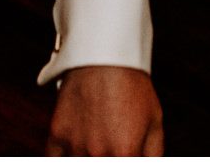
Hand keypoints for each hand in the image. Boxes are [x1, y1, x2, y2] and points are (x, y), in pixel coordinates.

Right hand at [47, 66, 163, 155]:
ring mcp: (75, 146)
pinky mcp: (56, 135)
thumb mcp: (155, 122)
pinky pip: (54, 160)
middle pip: (98, 166)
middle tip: (110, 143)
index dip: (127, 160)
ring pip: (78, 164)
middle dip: (107, 157)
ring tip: (96, 141)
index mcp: (125, 155)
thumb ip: (153, 156)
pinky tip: (75, 149)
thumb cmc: (132, 87)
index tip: (125, 154)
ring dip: (86, 157)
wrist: (104, 54)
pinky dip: (64, 158)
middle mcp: (98, 155)